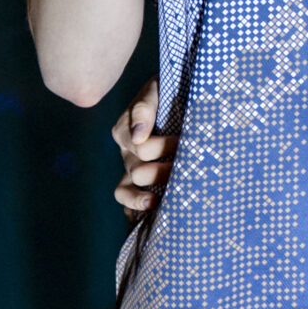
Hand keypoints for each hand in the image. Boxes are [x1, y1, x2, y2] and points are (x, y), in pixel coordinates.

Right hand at [112, 74, 174, 219]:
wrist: (183, 94)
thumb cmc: (170, 90)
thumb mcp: (156, 90)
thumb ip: (144, 107)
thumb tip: (138, 136)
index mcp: (125, 129)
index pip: (140, 147)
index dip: (163, 146)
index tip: (182, 141)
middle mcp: (127, 151)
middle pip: (137, 171)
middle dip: (161, 171)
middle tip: (183, 168)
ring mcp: (131, 168)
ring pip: (124, 191)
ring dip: (143, 198)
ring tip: (157, 202)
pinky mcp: (139, 181)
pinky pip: (126, 201)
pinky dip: (133, 211)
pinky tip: (146, 218)